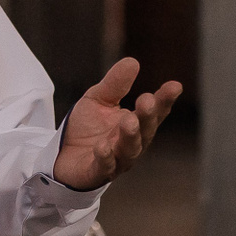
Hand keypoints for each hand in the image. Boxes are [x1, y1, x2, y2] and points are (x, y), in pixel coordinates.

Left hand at [52, 58, 181, 191]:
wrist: (61, 156)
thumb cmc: (86, 128)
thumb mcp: (98, 100)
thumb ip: (115, 84)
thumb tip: (132, 62)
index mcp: (136, 124)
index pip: (155, 111)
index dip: (165, 99)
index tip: (174, 86)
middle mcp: (132, 143)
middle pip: (146, 130)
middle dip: (148, 116)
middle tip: (147, 100)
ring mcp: (117, 160)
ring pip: (129, 150)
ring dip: (130, 135)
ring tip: (128, 121)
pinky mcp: (98, 173)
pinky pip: (105, 167)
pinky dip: (105, 157)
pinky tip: (102, 147)